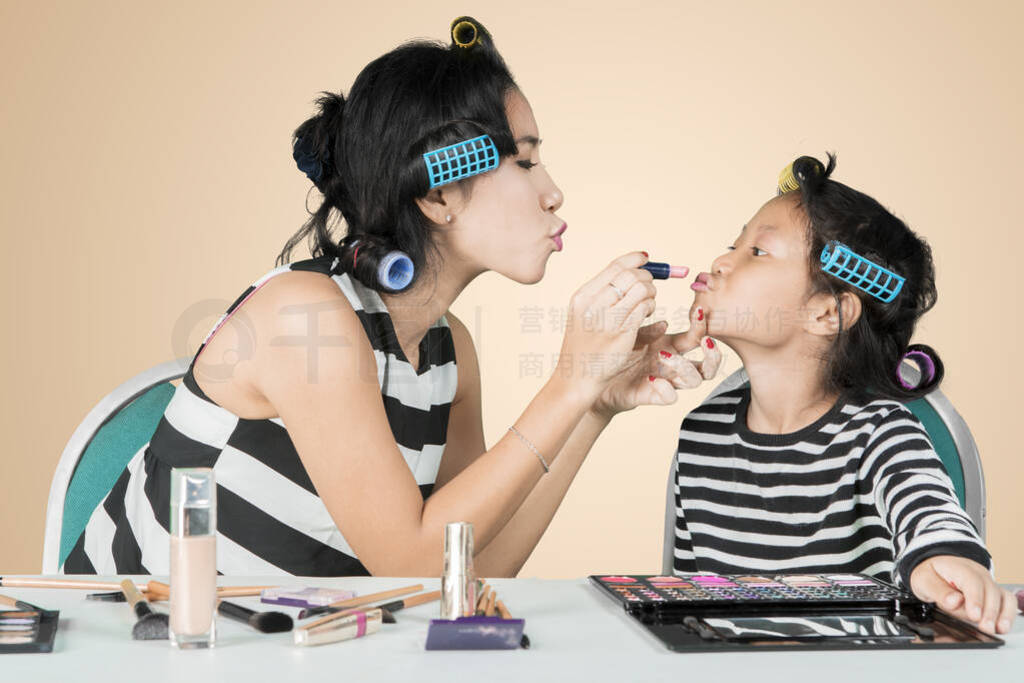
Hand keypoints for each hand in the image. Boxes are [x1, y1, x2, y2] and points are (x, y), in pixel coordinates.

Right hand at [554, 252, 657, 397]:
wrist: (576, 377)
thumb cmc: (583, 346)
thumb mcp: (583, 314)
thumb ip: (603, 293)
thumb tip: (634, 269)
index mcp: (582, 296)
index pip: (613, 267)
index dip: (634, 259)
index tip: (646, 257)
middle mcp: (593, 304)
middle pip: (629, 275)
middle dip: (646, 277)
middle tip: (649, 286)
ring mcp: (607, 319)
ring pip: (641, 289)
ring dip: (651, 292)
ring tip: (648, 302)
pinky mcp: (622, 332)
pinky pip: (644, 308)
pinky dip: (651, 306)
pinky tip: (648, 313)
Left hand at [589, 303, 721, 418]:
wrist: (597, 380)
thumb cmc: (616, 354)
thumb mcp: (631, 336)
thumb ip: (648, 330)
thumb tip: (664, 323)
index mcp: (670, 346)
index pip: (695, 337)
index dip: (702, 325)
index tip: (699, 311)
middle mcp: (673, 365)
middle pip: (708, 365)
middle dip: (713, 355)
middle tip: (704, 342)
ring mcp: (666, 382)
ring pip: (694, 380)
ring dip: (685, 367)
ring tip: (663, 355)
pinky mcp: (653, 396)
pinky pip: (671, 397)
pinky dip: (666, 388)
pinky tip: (652, 378)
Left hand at [909, 555, 1016, 633]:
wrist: (936, 567)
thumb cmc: (931, 574)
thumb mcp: (923, 581)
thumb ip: (938, 591)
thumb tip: (954, 602)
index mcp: (957, 567)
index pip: (971, 581)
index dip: (975, 598)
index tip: (974, 615)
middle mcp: (976, 573)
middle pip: (990, 589)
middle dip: (989, 611)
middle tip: (985, 627)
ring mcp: (987, 582)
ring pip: (1002, 595)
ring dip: (1002, 614)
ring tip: (997, 629)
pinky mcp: (993, 592)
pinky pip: (1007, 600)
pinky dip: (1008, 613)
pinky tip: (1002, 626)